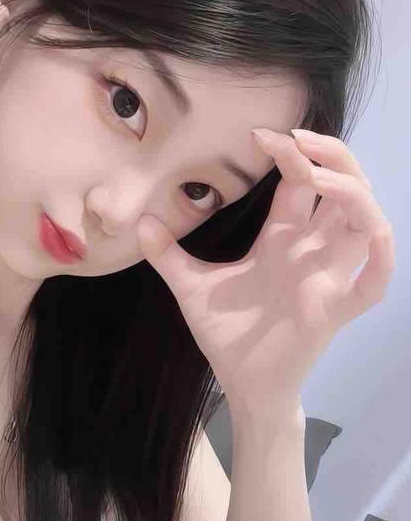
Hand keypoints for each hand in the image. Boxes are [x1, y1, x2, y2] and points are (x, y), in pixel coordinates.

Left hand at [136, 128, 394, 408]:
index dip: (290, 153)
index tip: (259, 136)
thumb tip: (139, 222)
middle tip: (298, 138)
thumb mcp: (191, 286)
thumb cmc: (226, 335)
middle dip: (331, 155)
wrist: (239, 384)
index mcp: (283, 238)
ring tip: (319, 175)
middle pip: (342, 188)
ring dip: (354, 193)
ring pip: (365, 223)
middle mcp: (311, 250)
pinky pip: (373, 282)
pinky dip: (382, 256)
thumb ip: (168, 254)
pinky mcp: (334, 310)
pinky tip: (372, 234)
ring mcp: (327, 278)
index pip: (300, 181)